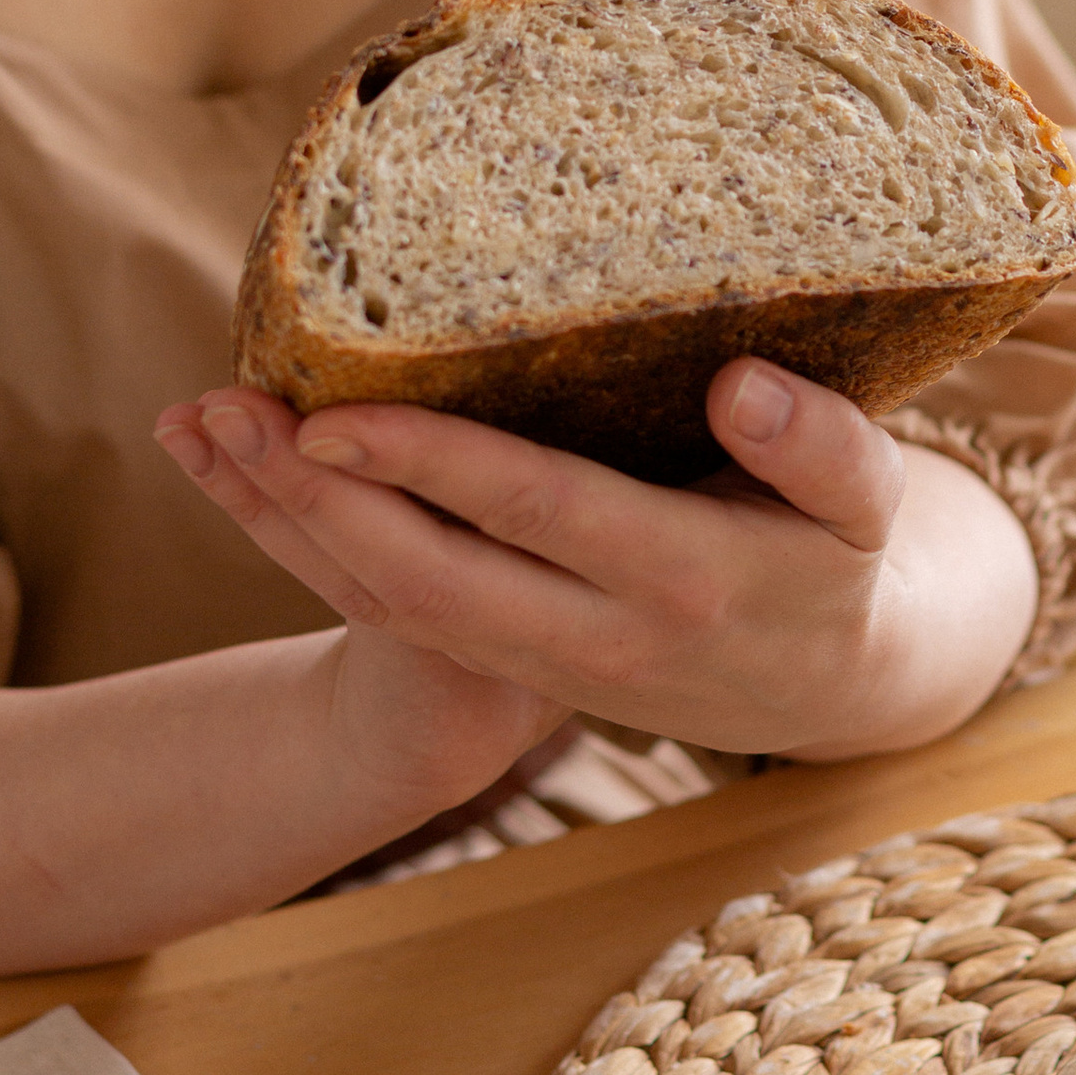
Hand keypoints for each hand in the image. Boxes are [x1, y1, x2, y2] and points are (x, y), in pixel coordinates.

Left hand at [155, 361, 1039, 762]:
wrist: (845, 687)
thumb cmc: (849, 558)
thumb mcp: (871, 504)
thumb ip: (823, 448)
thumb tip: (743, 386)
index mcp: (682, 581)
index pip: (536, 514)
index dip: (432, 465)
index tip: (335, 410)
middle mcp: (596, 639)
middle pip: (426, 580)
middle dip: (316, 502)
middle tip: (227, 411)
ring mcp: (541, 663)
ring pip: (389, 608)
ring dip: (286, 527)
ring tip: (204, 429)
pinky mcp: (508, 662)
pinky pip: (390, 617)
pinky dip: (308, 550)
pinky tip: (248, 475)